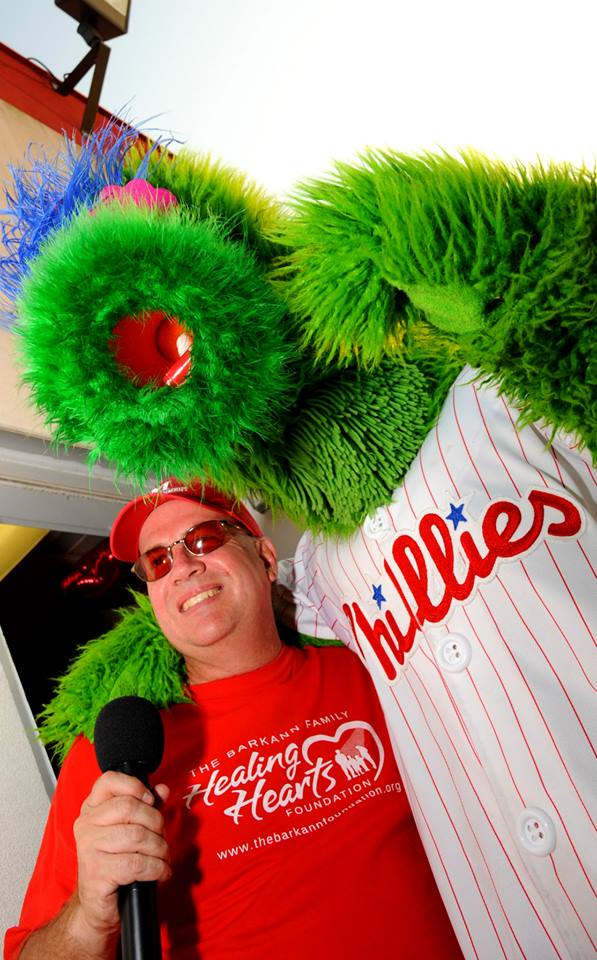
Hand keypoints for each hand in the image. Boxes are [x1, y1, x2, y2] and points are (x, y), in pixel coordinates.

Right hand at [73, 771, 170, 937]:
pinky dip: (156, 868)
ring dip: (159, 848)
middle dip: (156, 823)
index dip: (135, 786)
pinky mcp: (97, 872)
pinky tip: (160, 872)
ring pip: (137, 836)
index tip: (149, 801)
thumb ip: (146, 806)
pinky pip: (137, 864)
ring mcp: (89, 848)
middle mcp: (87, 825)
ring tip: (162, 857)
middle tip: (160, 837)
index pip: (109, 780)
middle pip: (130, 808)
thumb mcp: (129, 829)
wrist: (97, 904)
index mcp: (92, 809)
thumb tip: (162, 789)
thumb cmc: (114, 862)